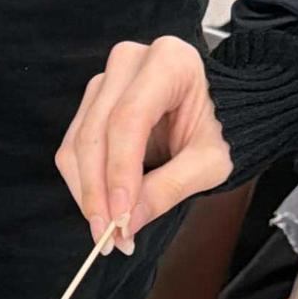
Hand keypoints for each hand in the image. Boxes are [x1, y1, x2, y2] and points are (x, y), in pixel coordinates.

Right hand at [56, 36, 233, 254]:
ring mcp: (104, 82)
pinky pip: (73, 151)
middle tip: (109, 237)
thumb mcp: (211, 161)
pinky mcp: (91, 105)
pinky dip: (84, 186)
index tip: (119, 217)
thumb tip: (126, 224)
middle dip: (97, 192)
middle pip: (94, 135)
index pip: (128, 119)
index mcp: (169, 62)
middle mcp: (129, 64)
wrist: (224, 106)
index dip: (118, 172)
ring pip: (76, 146)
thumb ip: (170, 188)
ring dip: (86, 194)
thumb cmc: (224, 125)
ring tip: (108, 230)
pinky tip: (103, 209)